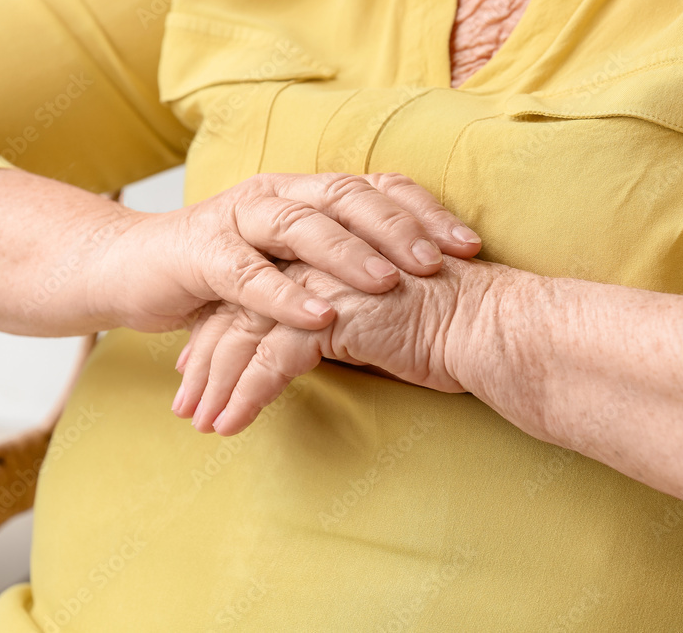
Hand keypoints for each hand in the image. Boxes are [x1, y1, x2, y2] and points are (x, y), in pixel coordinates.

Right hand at [89, 172, 481, 331]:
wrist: (132, 269)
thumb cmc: (222, 273)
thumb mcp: (289, 265)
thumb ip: (337, 268)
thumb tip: (415, 289)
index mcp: (306, 193)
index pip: (375, 190)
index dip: (423, 214)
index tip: (469, 248)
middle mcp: (276, 193)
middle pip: (347, 197)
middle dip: (398, 228)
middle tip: (442, 263)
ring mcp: (236, 217)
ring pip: (301, 225)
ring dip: (348, 254)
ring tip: (389, 283)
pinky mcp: (200, 252)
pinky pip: (247, 272)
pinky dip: (284, 294)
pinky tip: (318, 315)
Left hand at [173, 257, 500, 434]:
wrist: (495, 330)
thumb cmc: (453, 331)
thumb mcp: (384, 321)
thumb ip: (347, 321)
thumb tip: (323, 347)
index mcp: (326, 256)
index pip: (258, 292)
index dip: (225, 332)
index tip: (200, 368)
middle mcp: (316, 262)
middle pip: (241, 309)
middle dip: (208, 360)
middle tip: (186, 402)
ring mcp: (322, 284)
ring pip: (247, 334)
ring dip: (217, 383)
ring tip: (198, 422)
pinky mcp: (332, 314)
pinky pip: (273, 360)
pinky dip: (246, 396)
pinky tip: (228, 426)